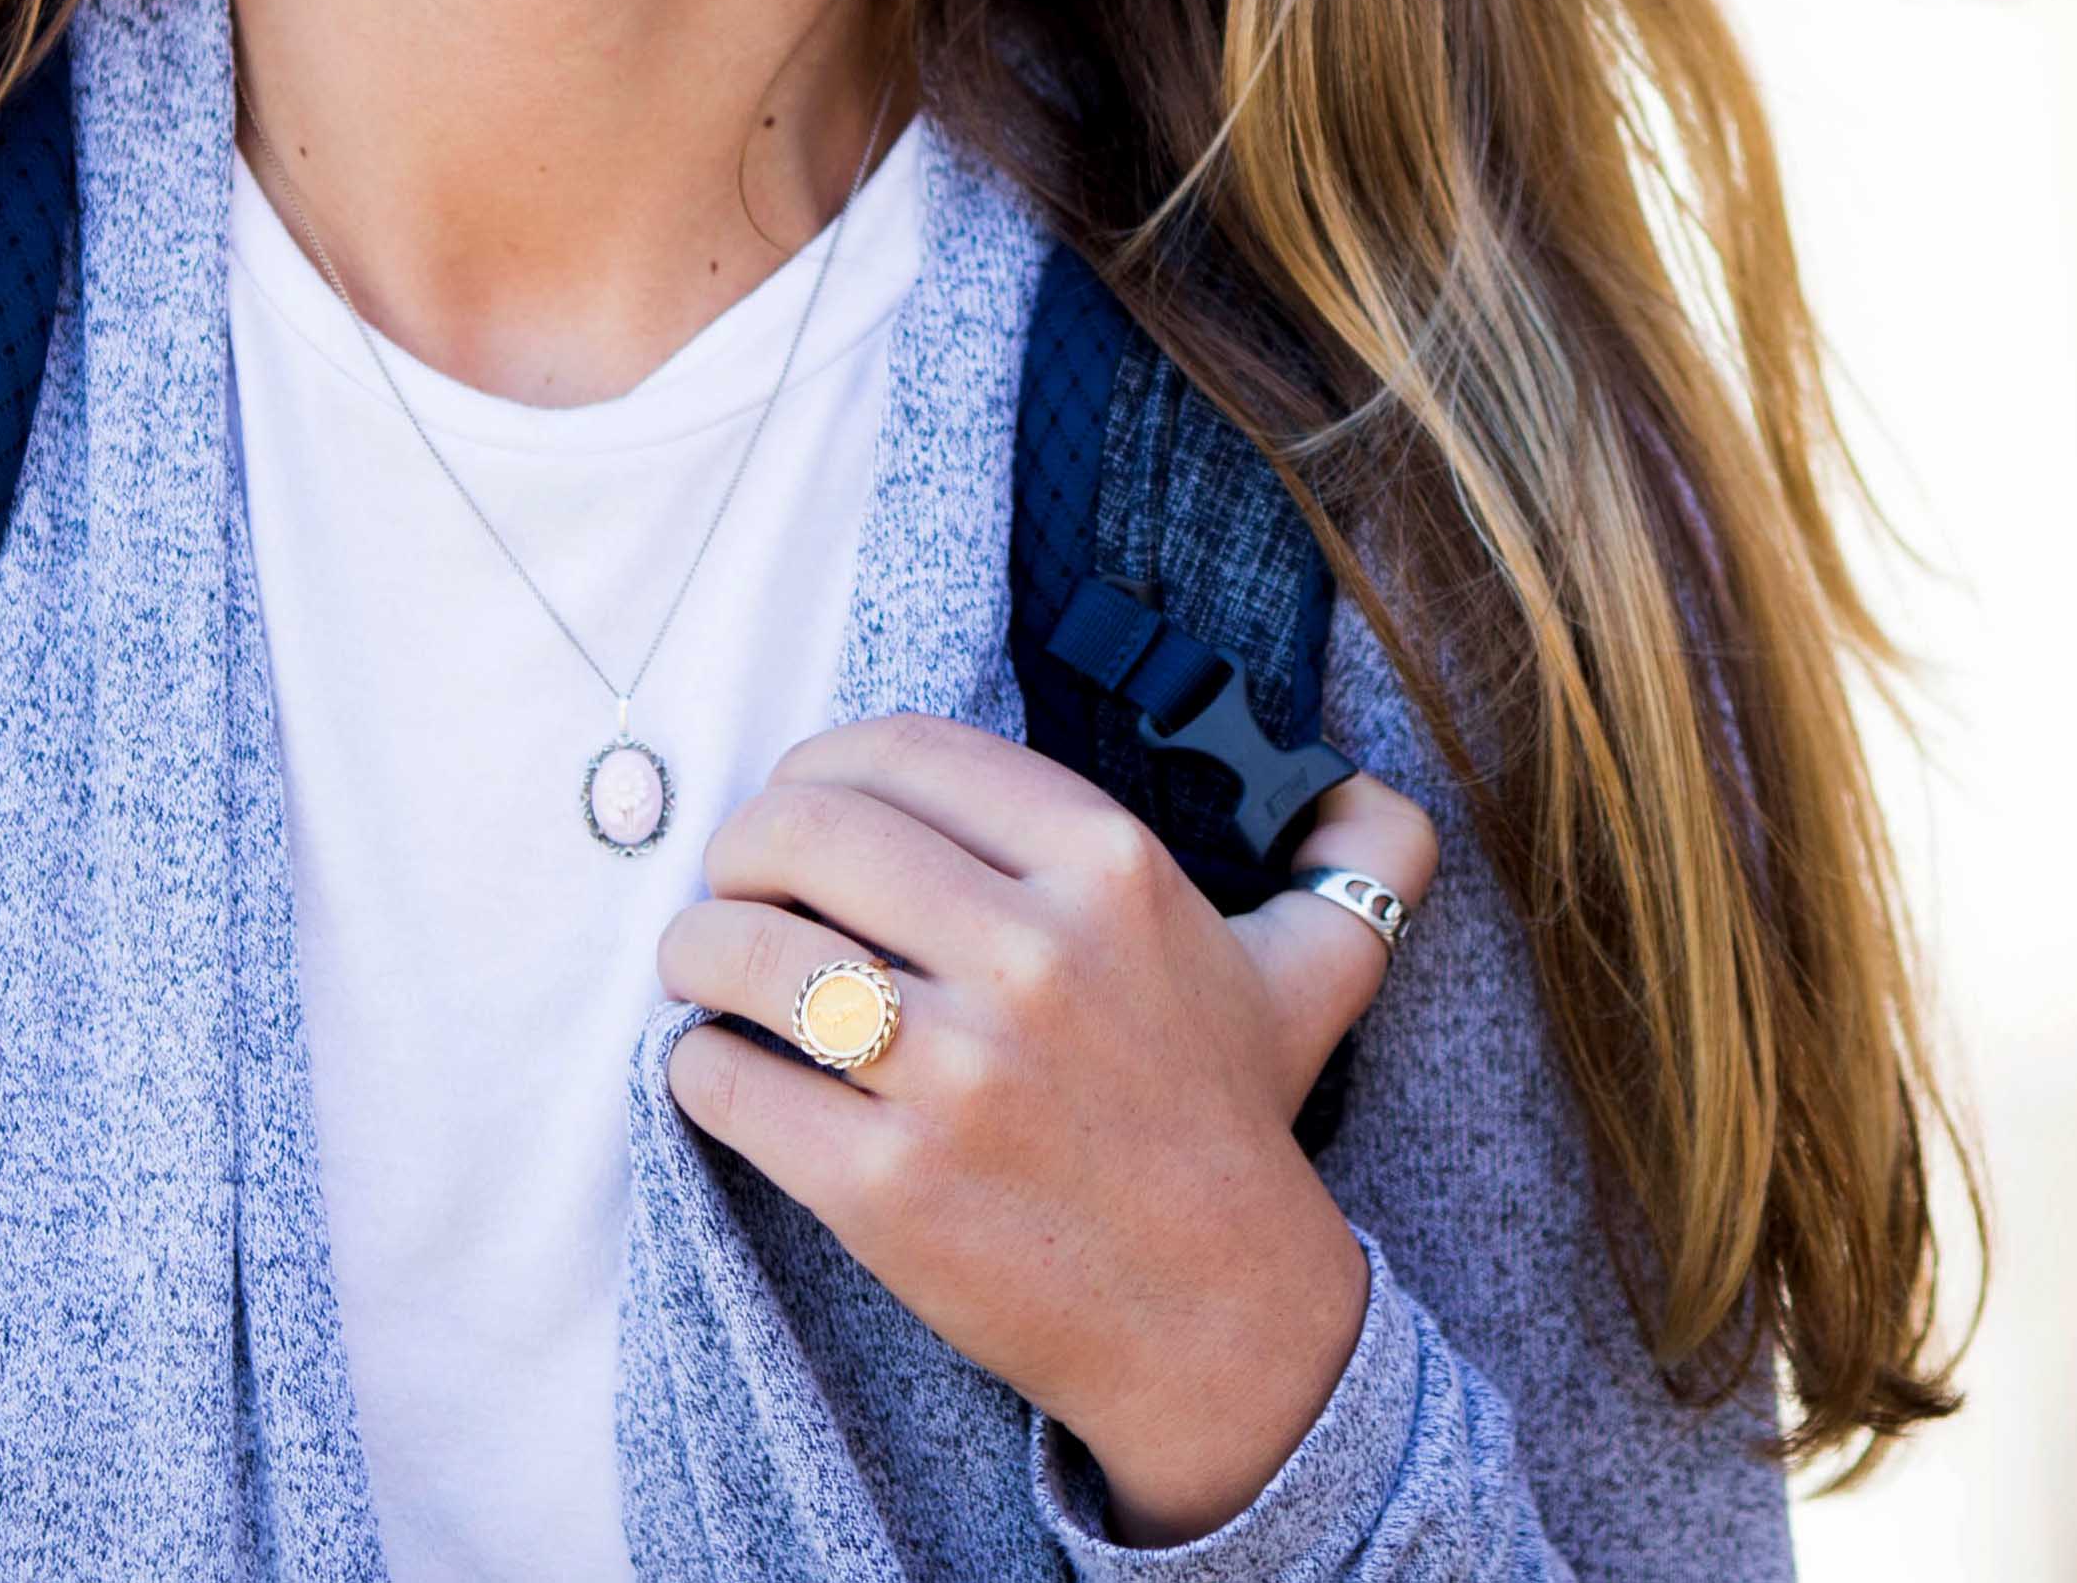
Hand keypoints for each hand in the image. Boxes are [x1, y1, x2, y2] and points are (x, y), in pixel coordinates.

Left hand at [656, 713, 1438, 1543]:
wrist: (1219, 1326)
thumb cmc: (1230, 1129)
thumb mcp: (1309, 976)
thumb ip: (1360, 864)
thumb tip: (1381, 798)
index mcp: (1110, 867)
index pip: (895, 749)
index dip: (816, 764)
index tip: (799, 806)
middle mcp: (1035, 955)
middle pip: (798, 830)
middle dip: (736, 850)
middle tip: (732, 888)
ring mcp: (958, 1076)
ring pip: (742, 951)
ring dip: (695, 950)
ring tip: (705, 972)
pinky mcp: (887, 1188)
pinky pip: (726, 1083)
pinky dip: (699, 1067)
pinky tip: (723, 1071)